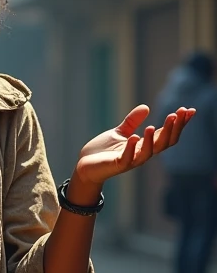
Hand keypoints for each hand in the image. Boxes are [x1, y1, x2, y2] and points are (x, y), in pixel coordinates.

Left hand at [74, 104, 195, 187]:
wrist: (84, 166)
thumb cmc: (102, 151)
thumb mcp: (119, 132)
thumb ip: (132, 121)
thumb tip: (146, 107)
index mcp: (143, 145)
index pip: (166, 134)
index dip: (178, 124)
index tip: (189, 110)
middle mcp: (140, 154)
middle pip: (163, 143)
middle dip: (172, 129)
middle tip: (177, 113)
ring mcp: (130, 161)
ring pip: (148, 152)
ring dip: (153, 139)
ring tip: (154, 125)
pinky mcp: (116, 165)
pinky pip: (127, 159)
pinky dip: (131, 148)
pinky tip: (134, 137)